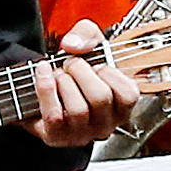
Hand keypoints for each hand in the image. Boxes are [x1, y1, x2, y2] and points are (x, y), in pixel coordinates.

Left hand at [29, 19, 137, 150]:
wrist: (42, 91)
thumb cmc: (74, 73)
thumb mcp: (87, 44)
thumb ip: (87, 33)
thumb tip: (74, 45)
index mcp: (120, 106)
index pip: (128, 94)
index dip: (110, 73)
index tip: (96, 63)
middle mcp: (105, 124)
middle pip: (100, 98)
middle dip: (80, 71)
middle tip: (71, 63)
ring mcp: (82, 134)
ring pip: (78, 110)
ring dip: (63, 82)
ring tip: (58, 73)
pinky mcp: (58, 137)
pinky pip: (54, 116)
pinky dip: (46, 90)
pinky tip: (43, 74)